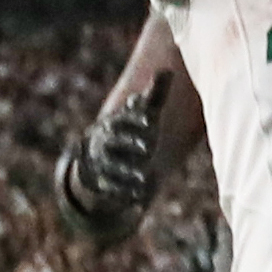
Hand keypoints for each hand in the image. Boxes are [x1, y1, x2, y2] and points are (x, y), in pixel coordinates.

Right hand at [57, 74, 164, 242]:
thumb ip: (155, 96)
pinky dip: (126, 195)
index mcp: (116, 124)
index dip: (136, 121)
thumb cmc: (133, 131)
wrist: (105, 155)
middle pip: (116, 143)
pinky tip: (140, 201)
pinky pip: (112, 190)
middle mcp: (106, 143)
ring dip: (128, 174)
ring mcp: (104, 163)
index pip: (124, 120)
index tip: (150, 124)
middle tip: (147, 148)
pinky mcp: (104, 183)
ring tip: (145, 180)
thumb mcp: (146, 115)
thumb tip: (167, 70)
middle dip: (131, 145)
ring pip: (113, 168)